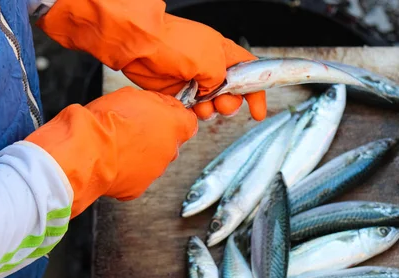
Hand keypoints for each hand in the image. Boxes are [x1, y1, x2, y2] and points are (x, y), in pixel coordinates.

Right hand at [26, 87, 196, 216]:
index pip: (188, 122)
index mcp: (174, 126)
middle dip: (155, 137)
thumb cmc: (105, 121)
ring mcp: (155, 172)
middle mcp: (170, 152)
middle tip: (132, 129)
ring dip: (140, 154)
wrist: (85, 150)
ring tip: (117, 145)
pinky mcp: (137, 188)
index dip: (174, 117)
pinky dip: (126, 171)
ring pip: (153, 161)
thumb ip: (156, 102)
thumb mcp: (134, 95)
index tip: (163, 115)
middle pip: (170, 143)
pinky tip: (111, 160)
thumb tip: (163, 104)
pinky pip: (135, 177)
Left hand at [37, 0, 266, 120]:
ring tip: (203, 106)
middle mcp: (209, 66)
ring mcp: (192, 79)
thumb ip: (221, 79)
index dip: (257, 92)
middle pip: (230, 93)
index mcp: (222, 53)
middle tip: (222, 105)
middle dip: (229, 104)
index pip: (249, 72)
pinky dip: (193, 113)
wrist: (140, 46)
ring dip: (210, 110)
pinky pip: (191, 109)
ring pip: (211, 104)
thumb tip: (214, 91)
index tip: (258, 111)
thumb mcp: (211, 59)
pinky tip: (190, 108)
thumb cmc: (174, 43)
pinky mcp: (176, 91)